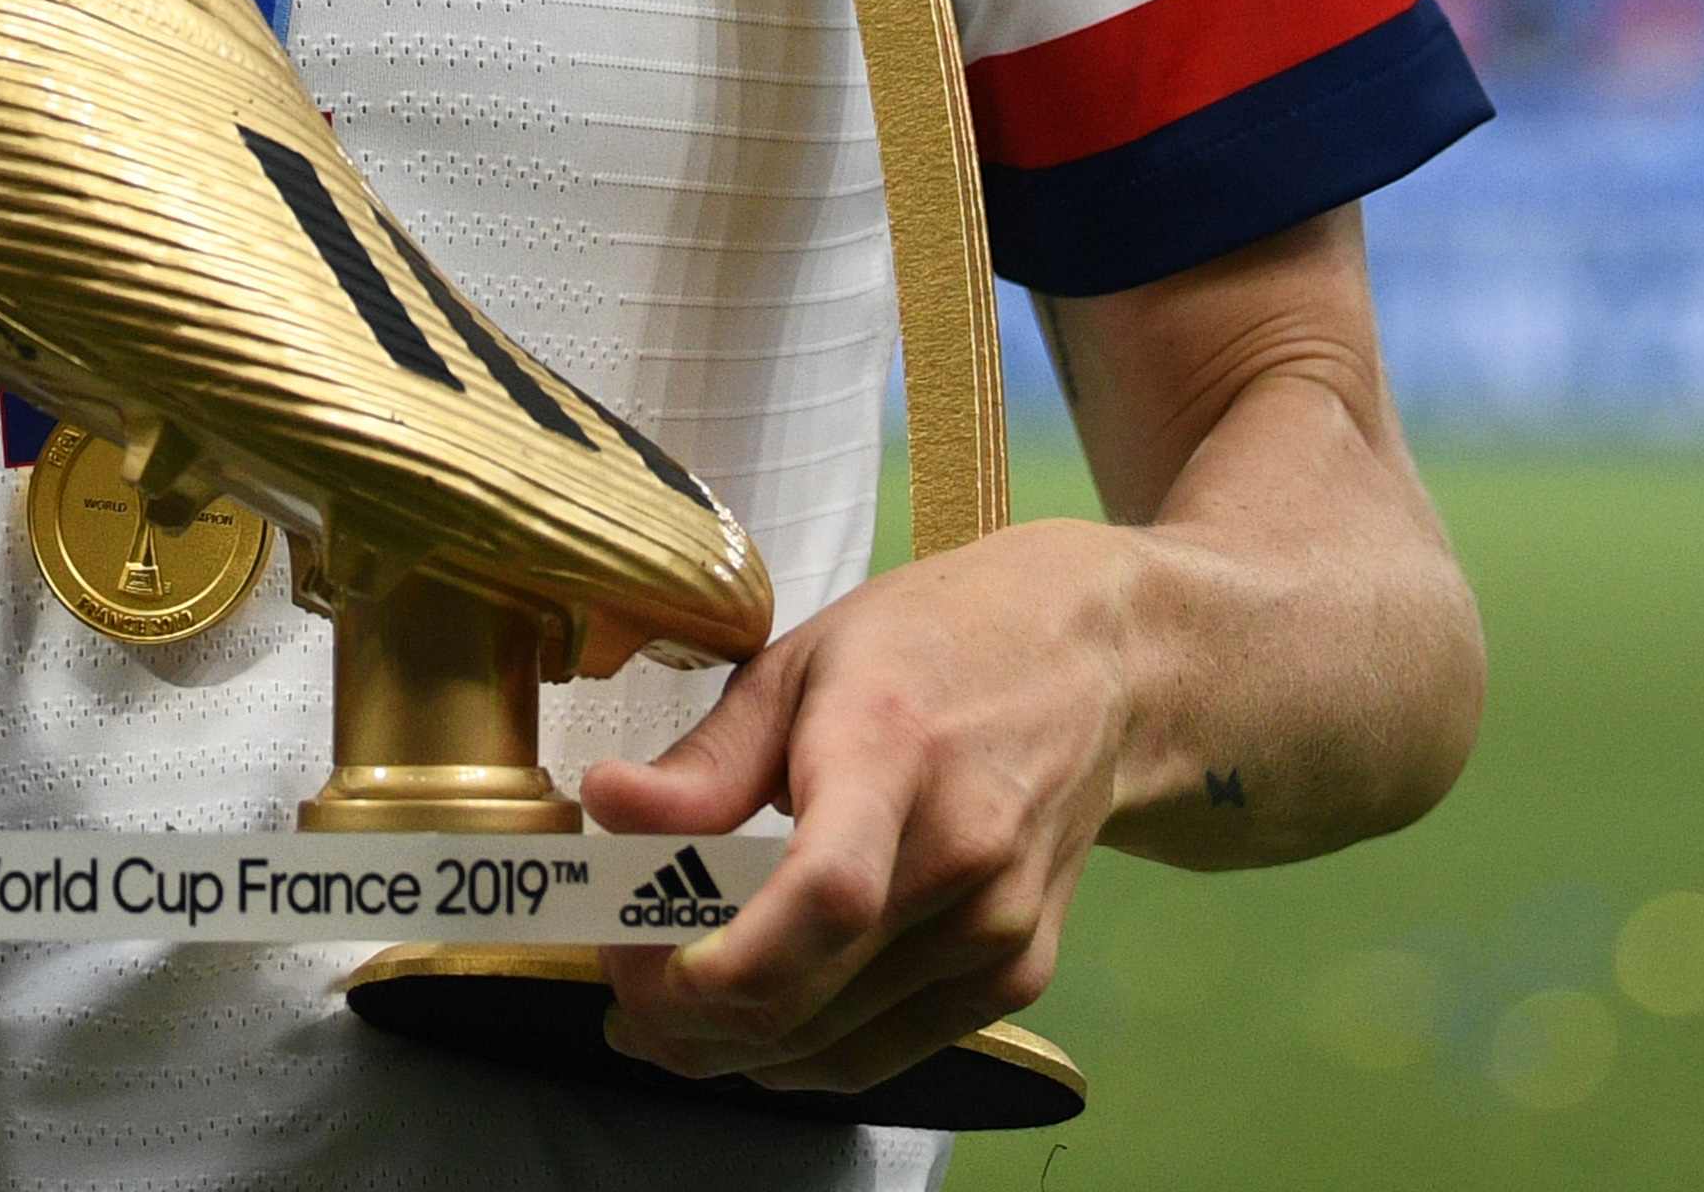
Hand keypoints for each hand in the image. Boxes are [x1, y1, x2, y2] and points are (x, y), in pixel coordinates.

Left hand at [575, 523, 1132, 1096]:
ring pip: (832, 1047)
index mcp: (894, 753)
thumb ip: (706, 758)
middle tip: (614, 975)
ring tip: (660, 1000)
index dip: (724, 962)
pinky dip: (799, 1055)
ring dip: (726, 1046)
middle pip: (808, 993)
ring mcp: (998, 932)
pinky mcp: (1015, 979)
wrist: (1097, 669)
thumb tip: (606, 807)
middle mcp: (963, 858)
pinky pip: (881, 1057)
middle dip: (681, 1013)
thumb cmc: (931, 647)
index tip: (635, 962)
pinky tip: (747, 1018)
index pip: (827, 895)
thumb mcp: (802, 663)